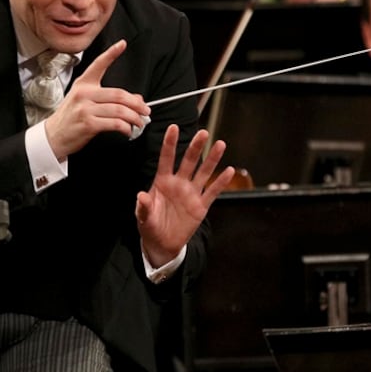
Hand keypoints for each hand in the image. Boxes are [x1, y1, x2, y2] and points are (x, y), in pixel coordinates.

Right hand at [44, 39, 149, 159]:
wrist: (53, 136)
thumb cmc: (71, 118)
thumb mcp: (86, 102)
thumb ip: (109, 98)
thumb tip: (136, 100)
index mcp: (84, 84)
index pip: (99, 64)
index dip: (111, 53)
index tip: (122, 44)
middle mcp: (84, 93)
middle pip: (119, 94)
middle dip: (137, 104)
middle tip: (146, 111)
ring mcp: (85, 108)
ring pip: (119, 110)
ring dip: (134, 118)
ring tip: (139, 122)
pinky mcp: (88, 124)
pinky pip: (114, 123)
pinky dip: (126, 128)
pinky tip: (128, 131)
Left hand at [136, 124, 234, 266]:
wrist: (162, 244)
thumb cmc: (150, 226)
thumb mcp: (143, 217)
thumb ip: (144, 206)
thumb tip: (141, 196)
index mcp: (162, 182)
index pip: (166, 159)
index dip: (170, 143)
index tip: (173, 127)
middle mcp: (178, 183)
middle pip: (189, 161)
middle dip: (195, 147)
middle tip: (203, 133)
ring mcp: (191, 193)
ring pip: (203, 173)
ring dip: (212, 159)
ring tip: (220, 144)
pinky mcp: (201, 206)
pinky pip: (212, 192)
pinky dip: (220, 182)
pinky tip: (228, 170)